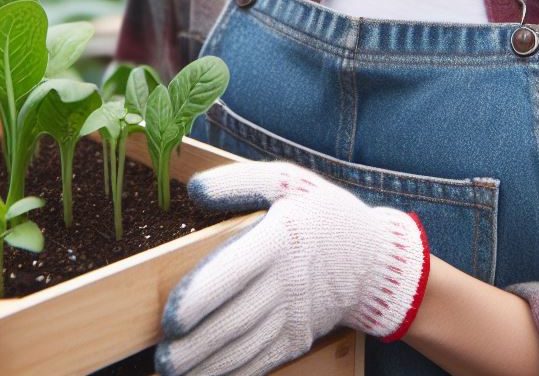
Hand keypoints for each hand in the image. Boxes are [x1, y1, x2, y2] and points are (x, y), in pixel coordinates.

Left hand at [155, 161, 429, 375]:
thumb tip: (195, 188)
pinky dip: (233, 373)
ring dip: (207, 364)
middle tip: (163, 355)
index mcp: (282, 238)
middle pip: (235, 319)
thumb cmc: (324, 214)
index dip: (203, 296)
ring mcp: (293, 315)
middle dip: (196, 343)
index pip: (237, 271)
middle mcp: (287, 281)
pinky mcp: (297, 337)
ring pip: (244, 347)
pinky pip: (261, 361)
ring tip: (173, 370)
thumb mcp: (289, 181)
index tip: (172, 316)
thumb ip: (240, 182)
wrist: (376, 260)